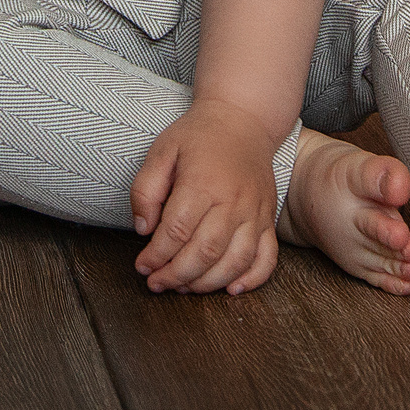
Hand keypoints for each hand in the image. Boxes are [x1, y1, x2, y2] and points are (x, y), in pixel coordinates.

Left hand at [131, 99, 285, 295]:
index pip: (177, 231)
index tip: (142, 266)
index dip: (156, 255)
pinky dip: (252, 279)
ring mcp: (255, 212)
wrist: (243, 120)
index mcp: (203, 182)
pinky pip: (267, 258)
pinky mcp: (268, 219)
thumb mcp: (162, 151)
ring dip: (207, 283)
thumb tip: (143, 229)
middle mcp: (233, 201)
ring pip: (235, 261)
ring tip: (183, 288)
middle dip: (177, 275)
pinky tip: (231, 290)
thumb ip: (145, 189)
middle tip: (157, 284)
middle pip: (205, 251)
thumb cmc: (198, 136)